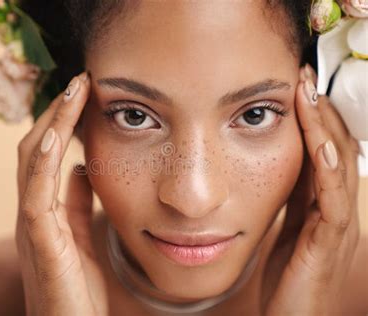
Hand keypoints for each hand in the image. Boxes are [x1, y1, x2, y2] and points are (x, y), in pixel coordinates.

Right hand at [15, 72, 107, 315]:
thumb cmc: (79, 289)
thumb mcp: (81, 237)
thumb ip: (77, 203)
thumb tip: (80, 169)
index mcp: (44, 210)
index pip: (45, 154)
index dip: (60, 122)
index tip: (83, 93)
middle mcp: (32, 212)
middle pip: (34, 148)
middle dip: (56, 112)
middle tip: (80, 80)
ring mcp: (32, 226)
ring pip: (32, 163)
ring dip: (52, 124)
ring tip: (73, 91)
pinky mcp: (41, 243)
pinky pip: (37, 195)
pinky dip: (43, 162)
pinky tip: (55, 135)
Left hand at [265, 65, 360, 314]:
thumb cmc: (287, 274)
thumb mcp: (288, 226)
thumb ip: (291, 197)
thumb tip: (277, 164)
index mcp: (324, 203)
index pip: (324, 150)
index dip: (315, 117)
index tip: (297, 85)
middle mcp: (337, 208)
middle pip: (337, 149)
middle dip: (321, 111)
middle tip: (304, 75)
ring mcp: (337, 226)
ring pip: (338, 167)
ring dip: (325, 128)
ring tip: (309, 95)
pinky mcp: (328, 244)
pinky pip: (332, 201)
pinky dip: (327, 170)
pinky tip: (318, 144)